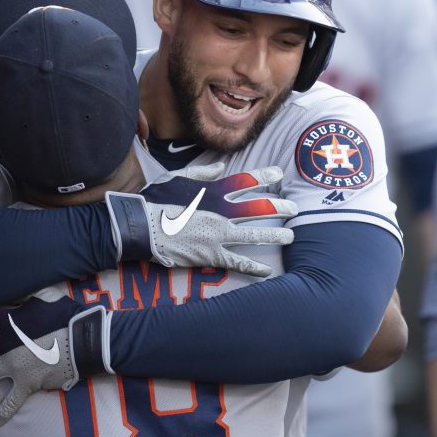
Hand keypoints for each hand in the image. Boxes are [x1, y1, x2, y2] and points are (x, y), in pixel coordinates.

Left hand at [0, 296, 109, 427]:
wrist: (82, 341)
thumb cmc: (65, 316)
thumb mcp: (43, 299)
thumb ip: (22, 296)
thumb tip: (10, 286)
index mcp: (9, 322)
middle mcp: (6, 345)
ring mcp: (14, 367)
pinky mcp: (27, 385)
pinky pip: (10, 402)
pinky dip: (1, 413)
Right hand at [106, 163, 296, 276]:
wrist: (142, 226)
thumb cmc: (155, 200)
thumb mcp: (177, 178)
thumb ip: (201, 173)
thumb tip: (220, 166)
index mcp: (212, 191)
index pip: (245, 180)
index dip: (264, 175)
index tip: (279, 172)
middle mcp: (221, 211)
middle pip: (257, 208)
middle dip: (278, 208)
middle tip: (294, 208)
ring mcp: (218, 234)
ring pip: (254, 234)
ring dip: (274, 235)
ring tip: (290, 236)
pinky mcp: (211, 255)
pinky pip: (237, 261)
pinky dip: (253, 267)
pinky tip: (267, 270)